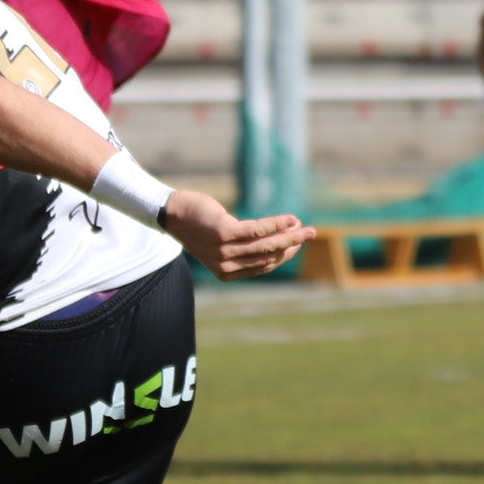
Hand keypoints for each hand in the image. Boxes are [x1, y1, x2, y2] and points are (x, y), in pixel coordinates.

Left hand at [162, 193, 315, 281]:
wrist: (172, 212)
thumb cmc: (198, 224)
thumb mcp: (220, 241)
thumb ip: (242, 247)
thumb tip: (276, 242)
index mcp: (226, 272)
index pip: (262, 266)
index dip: (284, 255)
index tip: (298, 243)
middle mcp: (225, 265)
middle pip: (268, 257)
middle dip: (293, 246)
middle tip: (311, 234)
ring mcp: (224, 250)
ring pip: (266, 246)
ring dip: (290, 236)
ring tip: (305, 227)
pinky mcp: (224, 233)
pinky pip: (257, 230)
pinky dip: (276, 225)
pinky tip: (290, 219)